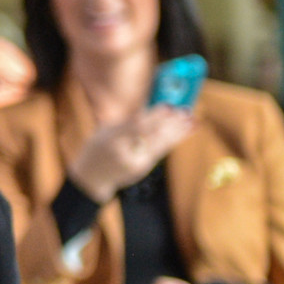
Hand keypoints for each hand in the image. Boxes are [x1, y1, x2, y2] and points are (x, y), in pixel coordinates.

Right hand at [67, 104, 195, 200]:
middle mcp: (125, 153)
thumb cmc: (98, 148)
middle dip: (172, 122)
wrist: (92, 177)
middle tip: (185, 110)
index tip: (168, 106)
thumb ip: (128, 122)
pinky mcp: (144, 168)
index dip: (155, 116)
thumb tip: (153, 109)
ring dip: (178, 130)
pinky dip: (175, 139)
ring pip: (161, 144)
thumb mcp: (106, 131)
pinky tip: (186, 131)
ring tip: (192, 118)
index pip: (138, 127)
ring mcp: (136, 163)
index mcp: (112, 140)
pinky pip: (162, 151)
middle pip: (153, 136)